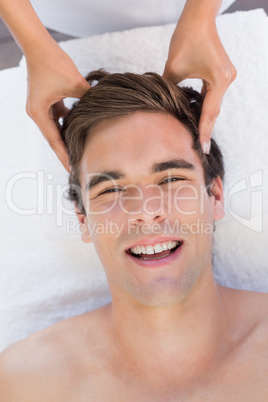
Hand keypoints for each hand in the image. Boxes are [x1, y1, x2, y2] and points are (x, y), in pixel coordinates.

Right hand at [26, 43, 90, 171]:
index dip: (64, 155)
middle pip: (54, 138)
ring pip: (57, 128)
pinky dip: (68, 123)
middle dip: (66, 151)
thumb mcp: (74, 84)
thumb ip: (88, 100)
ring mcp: (42, 107)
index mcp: (39, 113)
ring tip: (80, 150)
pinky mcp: (48, 100)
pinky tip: (80, 129)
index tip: (72, 169)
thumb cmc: (53, 62)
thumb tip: (104, 110)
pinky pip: (59, 117)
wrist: (40, 45)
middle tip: (78, 166)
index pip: (54, 141)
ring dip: (67, 138)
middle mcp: (38, 112)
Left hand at [163, 19, 235, 152]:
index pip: (209, 112)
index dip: (203, 131)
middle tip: (201, 148)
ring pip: (212, 103)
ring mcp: (226, 77)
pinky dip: (203, 105)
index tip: (202, 147)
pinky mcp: (221, 73)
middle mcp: (226, 80)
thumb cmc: (186, 38)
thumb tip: (163, 107)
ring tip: (197, 136)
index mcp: (219, 80)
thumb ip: (170, 90)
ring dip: (204, 117)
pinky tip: (195, 116)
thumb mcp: (174, 68)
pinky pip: (212, 94)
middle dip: (205, 128)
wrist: (198, 17)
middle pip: (213, 110)